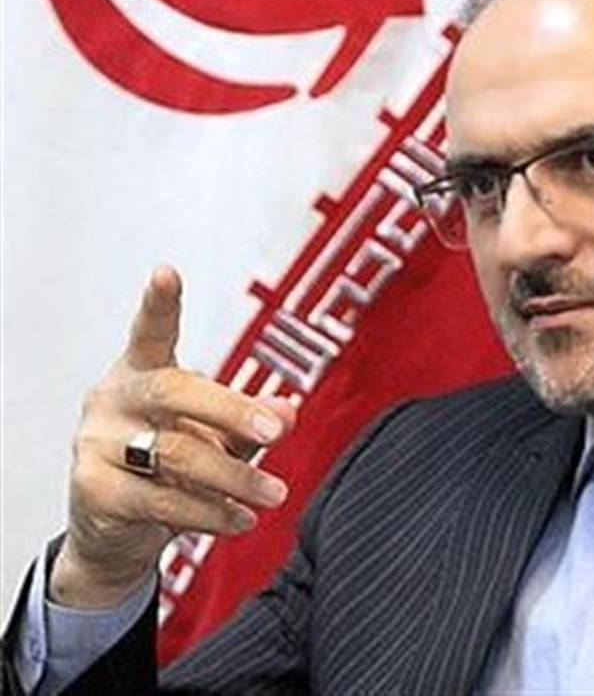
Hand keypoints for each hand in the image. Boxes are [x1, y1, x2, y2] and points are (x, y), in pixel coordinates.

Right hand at [49, 267, 294, 607]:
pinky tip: (242, 519)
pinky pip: (163, 501)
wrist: (114, 531)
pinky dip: (212, 513)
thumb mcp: (216, 437)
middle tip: (276, 432)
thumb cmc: (167, 465)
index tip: (166, 272)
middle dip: (232, 410)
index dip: (159, 302)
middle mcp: (114, 399)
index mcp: (143, 371)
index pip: (150, 331)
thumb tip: (290, 410)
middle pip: (174, 391)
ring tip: (275, 493)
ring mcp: (97, 443)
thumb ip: (250, 422)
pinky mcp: (94, 491)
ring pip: (177, 454)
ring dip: (236, 478)